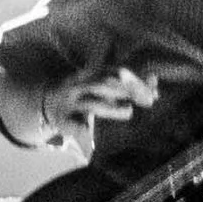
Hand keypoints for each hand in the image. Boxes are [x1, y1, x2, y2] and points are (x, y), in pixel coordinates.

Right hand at [42, 67, 157, 147]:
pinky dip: (81, 127)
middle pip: (105, 84)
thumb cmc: (84, 95)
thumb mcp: (103, 85)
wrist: (46, 103)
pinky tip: (88, 129)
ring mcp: (71, 103)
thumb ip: (127, 85)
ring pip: (92, 104)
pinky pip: (73, 124)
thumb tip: (155, 85)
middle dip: (128, 90)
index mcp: (90, 74)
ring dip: (111, 108)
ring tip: (129, 111)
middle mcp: (80, 85)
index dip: (136, 79)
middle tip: (150, 100)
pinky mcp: (63, 120)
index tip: (155, 87)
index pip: (115, 72)